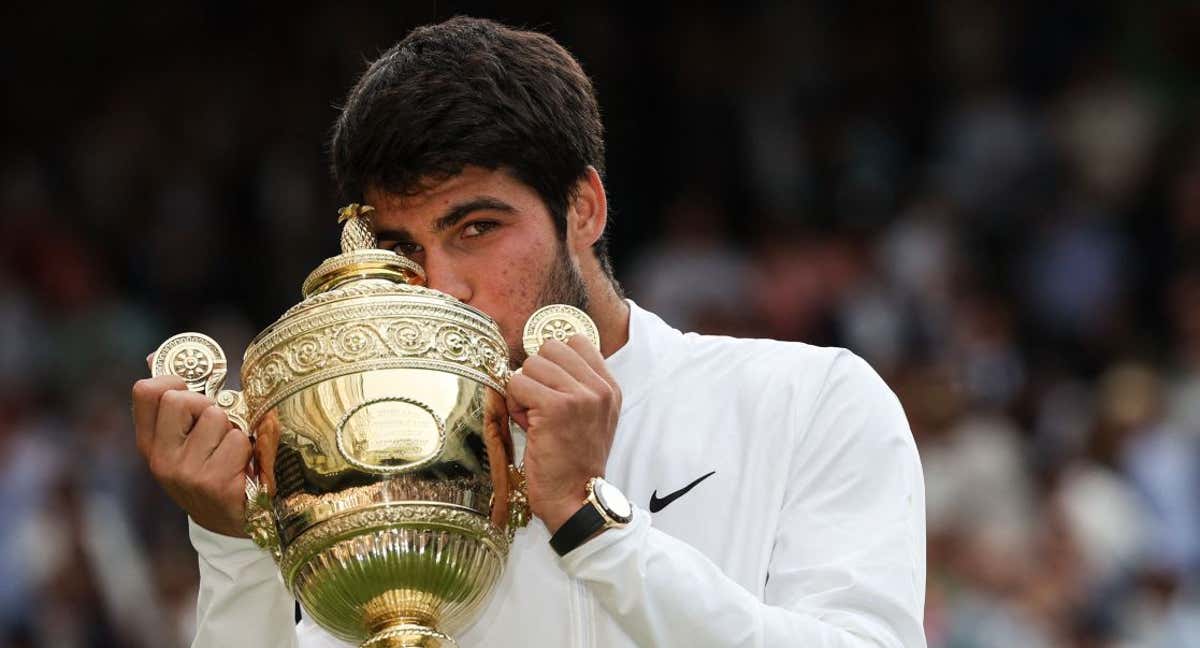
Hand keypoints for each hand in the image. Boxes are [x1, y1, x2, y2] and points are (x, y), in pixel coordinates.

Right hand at [132, 373, 252, 536]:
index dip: (172, 380)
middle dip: (207, 405)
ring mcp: (188, 474)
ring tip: (231, 451)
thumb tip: (155, 355)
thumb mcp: (183, 440)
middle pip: (182, 398)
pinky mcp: (216, 485)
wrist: (228, 522)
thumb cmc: (209, 469)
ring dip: (233, 429)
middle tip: (217, 428)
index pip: (145, 391)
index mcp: (150, 444)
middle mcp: (162, 459)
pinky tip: (243, 467)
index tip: (190, 390)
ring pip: (217, 417)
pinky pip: (239, 440)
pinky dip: (249, 448)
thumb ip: (173, 402)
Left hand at [506, 335, 620, 533]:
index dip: (554, 362)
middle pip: (550, 348)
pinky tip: (527, 425)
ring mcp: (579, 396)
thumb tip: (539, 360)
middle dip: (537, 374)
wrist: (577, 499)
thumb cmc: (574, 463)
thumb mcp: (591, 419)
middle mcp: (599, 388)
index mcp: (609, 388)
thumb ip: (577, 386)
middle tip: (539, 406)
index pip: (576, 341)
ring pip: (531, 364)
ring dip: (523, 390)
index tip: (551, 388)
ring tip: (533, 418)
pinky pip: (517, 383)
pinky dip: (514, 403)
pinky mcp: (555, 407)